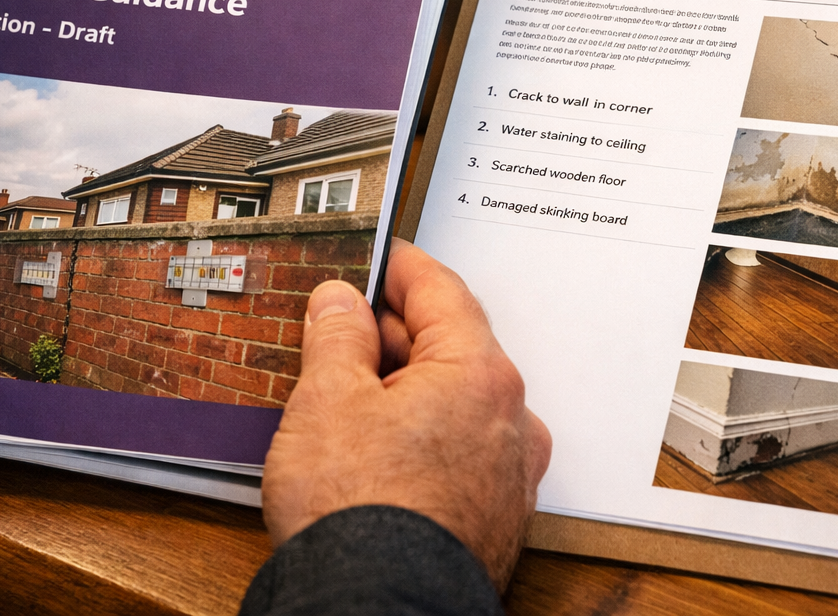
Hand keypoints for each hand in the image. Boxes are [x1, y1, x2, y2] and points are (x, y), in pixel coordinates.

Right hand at [261, 238, 551, 589]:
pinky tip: (376, 449)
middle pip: (452, 346)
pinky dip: (421, 435)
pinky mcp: (492, 517)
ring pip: (455, 402)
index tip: (377, 257)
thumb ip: (338, 337)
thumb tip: (341, 302)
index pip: (442, 292)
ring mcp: (507, 472)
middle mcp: (509, 417)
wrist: (378, 609)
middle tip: (342, 325)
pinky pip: (458, 450)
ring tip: (346, 393)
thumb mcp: (327, 400)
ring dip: (407, 388)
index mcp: (480, 373)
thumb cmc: (360, 513)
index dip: (401, 268)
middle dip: (396, 332)